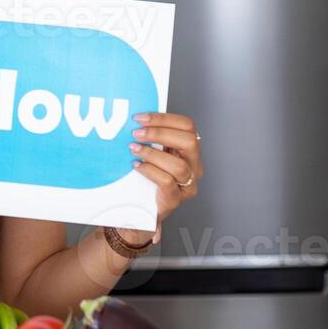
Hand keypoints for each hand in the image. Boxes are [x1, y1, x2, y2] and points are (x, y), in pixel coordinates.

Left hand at [124, 111, 202, 245]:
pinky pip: (167, 182)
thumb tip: (135, 119)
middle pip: (189, 142)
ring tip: (133, 149)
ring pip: (179, 165)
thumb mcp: (153, 153)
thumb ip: (151, 138)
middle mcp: (194, 166)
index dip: (164, 118)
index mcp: (190, 150)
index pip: (188, 126)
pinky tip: (136, 165)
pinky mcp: (176, 199)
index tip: (139, 117)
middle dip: (160, 133)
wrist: (142, 210)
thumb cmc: (147, 177)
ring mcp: (187, 184)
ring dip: (152, 154)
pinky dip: (150, 171)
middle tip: (135, 133)